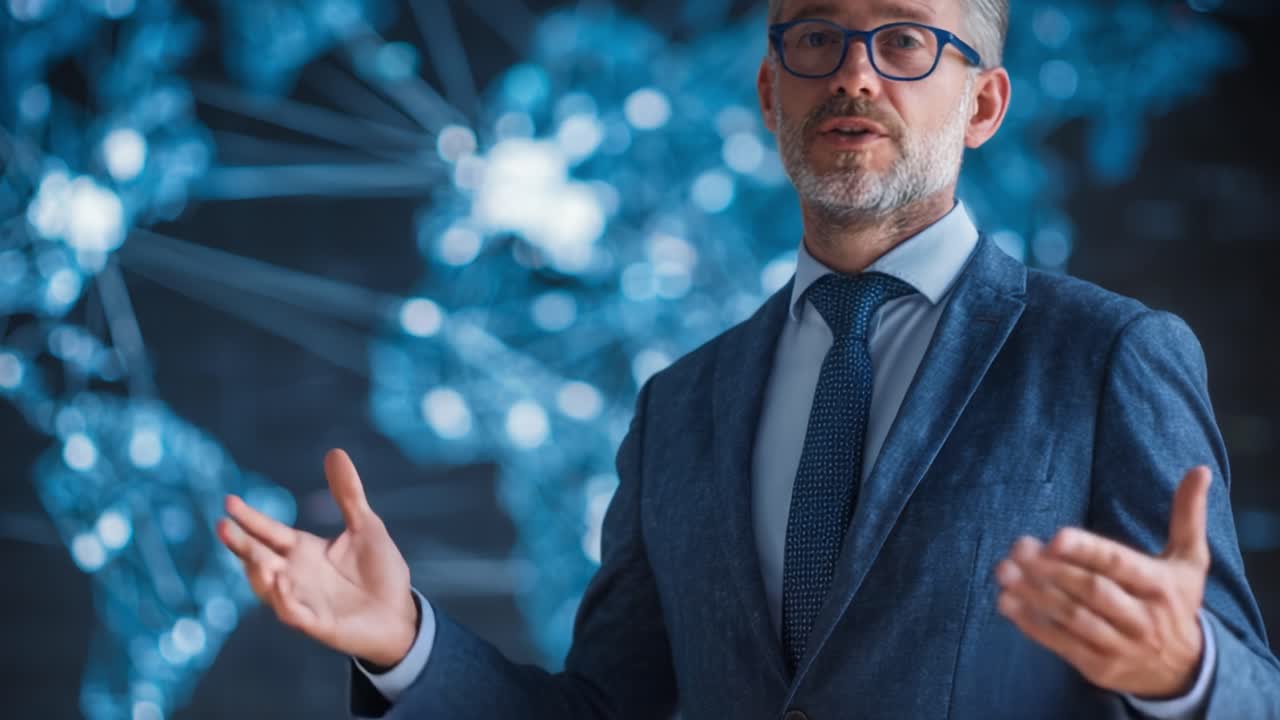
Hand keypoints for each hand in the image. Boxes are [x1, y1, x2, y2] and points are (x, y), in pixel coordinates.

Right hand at [216, 449, 417, 666]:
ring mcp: (304, 600)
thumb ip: (348, 493)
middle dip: (241, 544)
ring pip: (268, 589)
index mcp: (304, 550)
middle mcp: (296, 575)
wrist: (401, 613)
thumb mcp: (366, 526)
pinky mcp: (318, 624)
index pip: (269, 532)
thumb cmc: (380, 571)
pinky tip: (280, 581)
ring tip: (254, 557)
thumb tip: (335, 451)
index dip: (250, 519)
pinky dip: (284, 599)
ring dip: (259, 574)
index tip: (230, 502)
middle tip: (222, 525)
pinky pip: (293, 614)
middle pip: (259, 558)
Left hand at [995, 465, 1211, 698]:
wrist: (1184, 672)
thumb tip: (1198, 469)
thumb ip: (1187, 516)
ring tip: (1004, 573)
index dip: (1087, 551)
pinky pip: (1062, 645)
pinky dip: (1033, 625)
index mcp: (1160, 586)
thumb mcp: (1190, 562)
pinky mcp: (1099, 667)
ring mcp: (1120, 645)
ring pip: (1073, 618)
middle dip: (1051, 569)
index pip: (1119, 565)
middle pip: (1091, 591)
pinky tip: (1007, 604)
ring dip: (1035, 595)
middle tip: (1017, 547)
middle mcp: (1141, 617)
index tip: (1055, 536)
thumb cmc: (1177, 604)